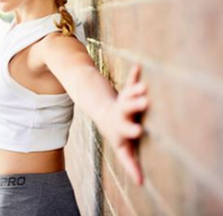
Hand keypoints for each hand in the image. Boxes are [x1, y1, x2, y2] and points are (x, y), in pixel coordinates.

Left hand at [101, 64, 148, 184]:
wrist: (104, 114)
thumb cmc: (118, 134)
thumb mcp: (123, 148)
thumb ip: (131, 164)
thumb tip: (140, 183)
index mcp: (120, 128)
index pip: (126, 130)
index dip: (131, 129)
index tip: (138, 130)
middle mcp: (121, 113)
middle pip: (127, 109)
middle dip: (135, 105)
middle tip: (146, 101)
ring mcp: (123, 101)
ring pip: (129, 93)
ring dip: (136, 88)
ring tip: (145, 81)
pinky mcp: (126, 92)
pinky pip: (130, 82)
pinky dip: (134, 75)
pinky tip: (139, 66)